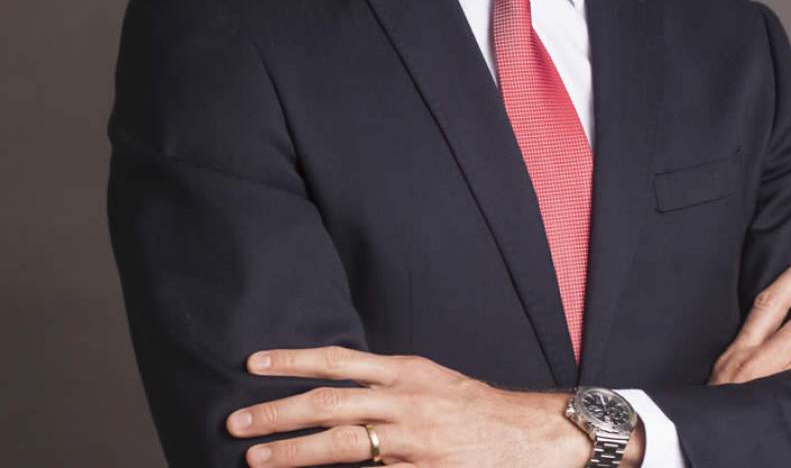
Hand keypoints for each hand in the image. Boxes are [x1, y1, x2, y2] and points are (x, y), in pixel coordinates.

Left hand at [226, 346, 642, 466]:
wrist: (527, 435)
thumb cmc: (471, 407)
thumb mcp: (428, 379)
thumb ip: (385, 383)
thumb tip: (335, 388)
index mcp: (405, 370)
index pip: (339, 360)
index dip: (294, 360)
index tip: (255, 363)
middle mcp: (404, 400)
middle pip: (329, 403)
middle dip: (278, 413)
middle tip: (236, 421)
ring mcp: (410, 440)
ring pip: (341, 444)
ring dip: (292, 452)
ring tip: (254, 458)